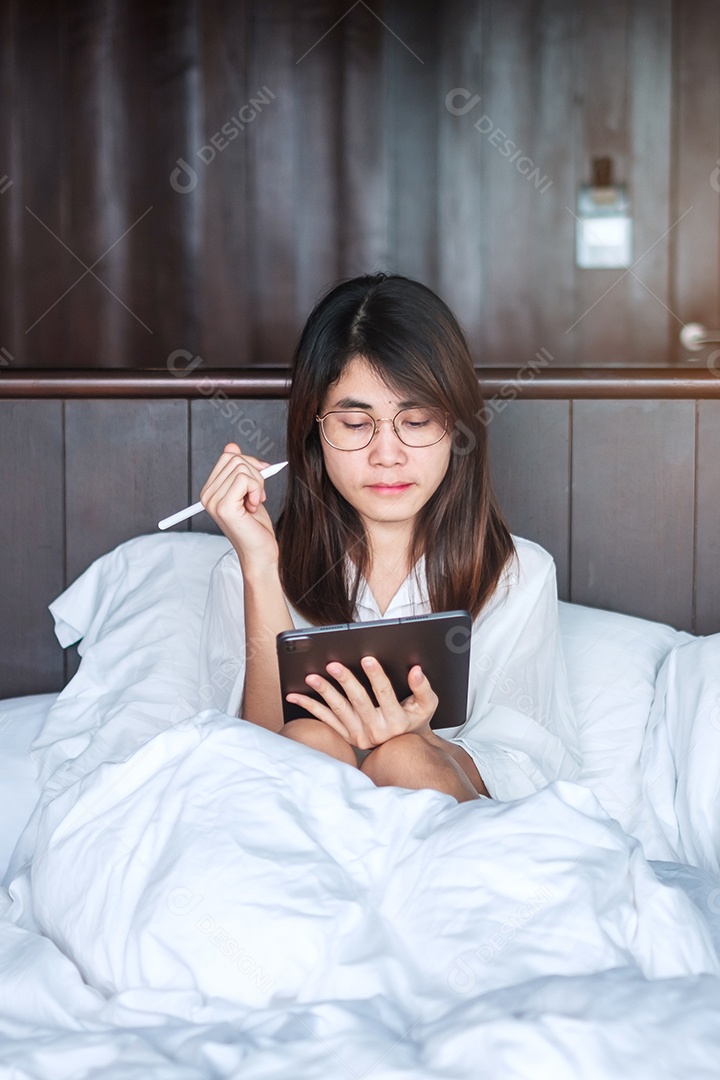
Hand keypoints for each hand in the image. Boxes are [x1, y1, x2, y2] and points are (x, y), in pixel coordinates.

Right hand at [200, 443, 278, 570]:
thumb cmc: (255, 525)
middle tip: (256, 496)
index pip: (228, 456)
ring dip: (257, 484)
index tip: (257, 484)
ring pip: (241, 468)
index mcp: (210, 490)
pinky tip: (253, 506)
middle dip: (255, 474)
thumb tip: (231, 446)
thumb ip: (240, 470)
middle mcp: (207, 495)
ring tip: (254, 503)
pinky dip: (256, 490)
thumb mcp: (248, 491)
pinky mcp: (224, 506)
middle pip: (235, 459)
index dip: (250, 464)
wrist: (260, 552)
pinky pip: (244, 479)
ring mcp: (213, 501)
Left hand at [284, 656, 437, 749]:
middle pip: (358, 701)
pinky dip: (309, 707)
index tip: (367, 658)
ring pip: (339, 710)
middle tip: (333, 664)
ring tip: (311, 677)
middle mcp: (376, 731)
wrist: (404, 748)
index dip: (375, 676)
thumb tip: (416, 670)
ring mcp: (359, 735)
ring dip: (324, 692)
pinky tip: (294, 696)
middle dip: (345, 681)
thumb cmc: (415, 720)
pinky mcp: (346, 736)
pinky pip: (326, 720)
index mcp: (397, 721)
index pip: (384, 694)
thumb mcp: (427, 705)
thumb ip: (423, 688)